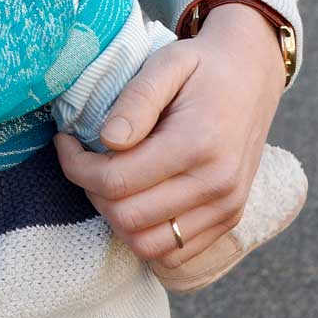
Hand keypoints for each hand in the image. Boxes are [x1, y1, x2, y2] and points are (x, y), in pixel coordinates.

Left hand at [53, 3, 285, 268]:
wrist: (252, 76)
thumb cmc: (202, 66)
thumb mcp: (167, 63)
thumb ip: (137, 100)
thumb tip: (108, 140)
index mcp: (197, 144)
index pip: (118, 180)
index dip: (77, 166)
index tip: (65, 141)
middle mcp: (216, 185)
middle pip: (128, 217)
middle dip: (91, 191)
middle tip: (83, 158)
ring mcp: (226, 209)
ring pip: (148, 245)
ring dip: (115, 217)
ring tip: (107, 179)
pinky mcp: (229, 221)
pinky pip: (176, 254)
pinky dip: (145, 235)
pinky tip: (135, 198)